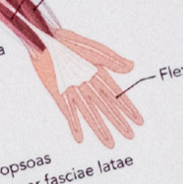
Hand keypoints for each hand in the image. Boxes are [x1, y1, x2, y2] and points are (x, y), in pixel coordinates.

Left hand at [33, 28, 141, 148]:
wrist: (44, 40)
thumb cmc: (68, 41)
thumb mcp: (93, 49)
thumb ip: (112, 59)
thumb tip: (131, 67)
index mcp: (99, 74)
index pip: (117, 96)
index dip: (128, 109)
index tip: (139, 121)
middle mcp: (88, 86)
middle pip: (106, 108)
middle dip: (119, 123)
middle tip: (130, 136)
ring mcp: (73, 91)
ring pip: (90, 115)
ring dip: (100, 129)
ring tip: (110, 143)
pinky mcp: (59, 94)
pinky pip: (68, 112)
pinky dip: (74, 125)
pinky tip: (80, 138)